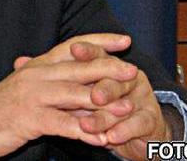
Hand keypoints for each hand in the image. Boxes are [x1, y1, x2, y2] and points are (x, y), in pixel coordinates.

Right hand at [0, 33, 136, 160]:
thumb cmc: (0, 108)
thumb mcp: (27, 88)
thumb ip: (53, 83)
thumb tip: (83, 84)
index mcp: (37, 64)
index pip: (73, 46)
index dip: (99, 41)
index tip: (123, 40)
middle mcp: (36, 75)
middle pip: (78, 67)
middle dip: (109, 68)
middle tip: (133, 71)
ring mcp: (32, 96)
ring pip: (74, 95)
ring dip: (103, 102)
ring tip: (127, 107)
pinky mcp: (28, 119)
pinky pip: (62, 125)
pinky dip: (84, 132)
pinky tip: (101, 139)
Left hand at [70, 42, 171, 159]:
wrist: (138, 136)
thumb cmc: (106, 112)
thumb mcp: (86, 98)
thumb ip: (70, 86)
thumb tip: (35, 68)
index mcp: (113, 66)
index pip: (100, 54)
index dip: (88, 50)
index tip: (74, 48)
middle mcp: (130, 77)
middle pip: (115, 78)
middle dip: (102, 87)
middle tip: (93, 96)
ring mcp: (142, 97)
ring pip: (123, 104)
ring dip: (105, 116)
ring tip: (87, 126)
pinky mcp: (152, 119)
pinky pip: (138, 123)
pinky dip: (123, 131)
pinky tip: (111, 138)